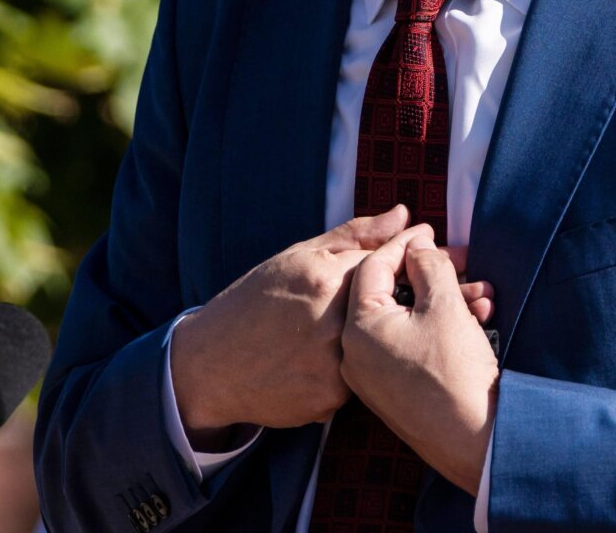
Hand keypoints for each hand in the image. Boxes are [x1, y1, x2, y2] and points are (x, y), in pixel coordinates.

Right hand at [171, 206, 410, 441]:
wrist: (210, 364)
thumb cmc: (255, 301)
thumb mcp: (297, 257)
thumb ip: (356, 235)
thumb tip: (405, 215)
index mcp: (325, 280)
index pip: (385, 263)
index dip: (390, 264)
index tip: (385, 270)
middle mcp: (333, 325)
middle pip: (384, 307)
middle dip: (381, 303)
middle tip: (346, 308)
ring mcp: (332, 367)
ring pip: (373, 346)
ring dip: (366, 338)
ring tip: (324, 335)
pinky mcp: (329, 400)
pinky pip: (357, 379)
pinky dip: (347, 369)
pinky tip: (318, 362)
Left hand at [341, 225, 500, 493]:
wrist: (473, 440)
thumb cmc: (455, 372)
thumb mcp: (445, 304)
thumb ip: (428, 265)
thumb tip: (418, 248)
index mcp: (359, 327)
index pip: (374, 268)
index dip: (406, 244)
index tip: (432, 232)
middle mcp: (355, 352)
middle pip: (389, 293)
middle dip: (430, 274)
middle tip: (461, 261)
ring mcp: (371, 374)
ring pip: (404, 319)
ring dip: (442, 300)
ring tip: (482, 295)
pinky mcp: (391, 390)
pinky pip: (408, 343)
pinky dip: (436, 327)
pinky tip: (474, 318)